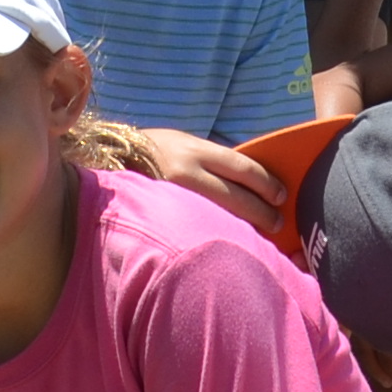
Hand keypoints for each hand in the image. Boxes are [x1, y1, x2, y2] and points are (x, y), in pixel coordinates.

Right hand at [126, 128, 288, 225]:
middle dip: (260, 211)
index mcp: (194, 150)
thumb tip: (248, 181)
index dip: (266, 183)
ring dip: (242, 228)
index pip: (242, 167)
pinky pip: (196, 228)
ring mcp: (171, 197)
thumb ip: (211, 162)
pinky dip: (215, 234)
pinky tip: (227, 245)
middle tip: (277, 222)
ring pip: (217, 217)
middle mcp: (184, 172)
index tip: (281, 195)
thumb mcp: (184, 146)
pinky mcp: (160, 217)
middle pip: (235, 196)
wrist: (110, 161)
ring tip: (259, 239)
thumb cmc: (156, 153)